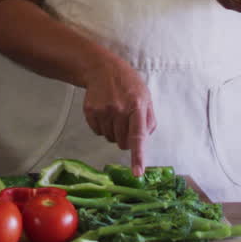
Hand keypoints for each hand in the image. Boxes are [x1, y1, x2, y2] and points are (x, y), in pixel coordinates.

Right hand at [82, 56, 155, 175]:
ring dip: (113, 131)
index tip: (137, 173)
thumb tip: (145, 140)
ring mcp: (103, 111)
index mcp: (137, 106)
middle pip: (123, 142)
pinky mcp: (90, 112)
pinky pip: (97, 132)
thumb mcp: (146, 97)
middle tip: (125, 120)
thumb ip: (149, 120)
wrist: (102, 68)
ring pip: (110, 139)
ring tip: (114, 113)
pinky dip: (102, 127)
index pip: (138, 136)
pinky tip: (104, 112)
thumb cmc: (128, 84)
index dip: (138, 156)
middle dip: (126, 137)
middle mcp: (119, 110)